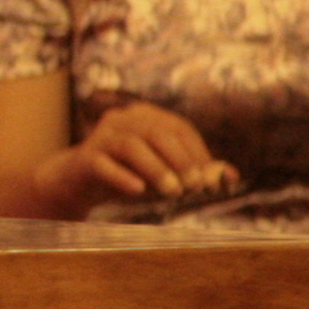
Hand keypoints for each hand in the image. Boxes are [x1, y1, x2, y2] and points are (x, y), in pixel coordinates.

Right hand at [46, 102, 235, 216]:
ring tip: (172, 192)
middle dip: (180, 160)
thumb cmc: (127, 175)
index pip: (178, 128)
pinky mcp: (84, 159)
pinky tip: (138, 191)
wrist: (77, 183)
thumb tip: (232, 176)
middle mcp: (121, 120)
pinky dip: (122, 177)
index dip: (198, 152)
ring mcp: (100, 137)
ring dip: (155, 169)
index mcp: (144, 116)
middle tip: (195, 187)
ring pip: (130, 146)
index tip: (211, 179)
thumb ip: (194, 171)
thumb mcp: (164, 172)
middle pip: (156, 133)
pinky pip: (103, 164)